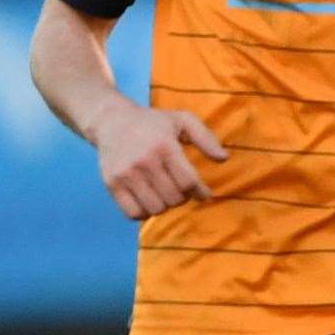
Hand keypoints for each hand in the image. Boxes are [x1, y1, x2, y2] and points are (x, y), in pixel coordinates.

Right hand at [90, 99, 228, 220]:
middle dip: (183, 197)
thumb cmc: (153, 123)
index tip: (203, 193)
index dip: (201, 192)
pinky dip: (144, 213)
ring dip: (165, 205)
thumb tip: (224, 158)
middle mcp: (144, 161)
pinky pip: (133, 213)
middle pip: (174, 198)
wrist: (111, 120)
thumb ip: (205, 138)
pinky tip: (148, 200)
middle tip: (180, 189)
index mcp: (164, 146)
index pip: (189, 182)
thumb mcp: (183, 120)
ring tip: (164, 193)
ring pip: (156, 209)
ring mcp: (125, 174)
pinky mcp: (111, 184)